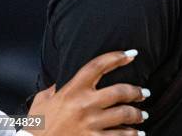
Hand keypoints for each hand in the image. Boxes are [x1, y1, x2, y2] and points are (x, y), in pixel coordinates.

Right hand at [27, 50, 148, 135]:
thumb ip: (57, 87)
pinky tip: (138, 134)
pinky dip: (131, 135)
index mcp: (72, 90)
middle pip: (119, 91)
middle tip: (145, 93)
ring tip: (143, 115)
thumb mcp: (43, 101)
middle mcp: (83, 105)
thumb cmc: (37, 125)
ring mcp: (89, 124)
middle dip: (136, 91)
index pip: (98, 66)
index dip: (117, 57)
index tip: (132, 53)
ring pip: (123, 115)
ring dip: (137, 115)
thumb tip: (66, 77)